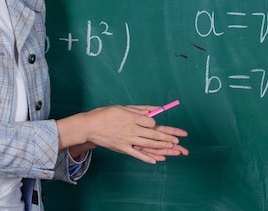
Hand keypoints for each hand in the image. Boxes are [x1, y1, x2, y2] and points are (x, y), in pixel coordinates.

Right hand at [57, 105, 187, 163]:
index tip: (158, 126)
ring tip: (173, 149)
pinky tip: (156, 160)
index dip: (156, 125)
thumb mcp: (123, 107)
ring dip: (162, 147)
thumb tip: (153, 109)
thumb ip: (139, 109)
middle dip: (168, 138)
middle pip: (153, 134)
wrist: (90, 126)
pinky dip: (147, 157)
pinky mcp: (122, 148)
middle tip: (178, 141)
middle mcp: (132, 129)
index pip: (151, 122)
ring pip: (148, 144)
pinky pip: (137, 154)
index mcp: (132, 117)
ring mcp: (127, 140)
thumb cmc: (105, 114)